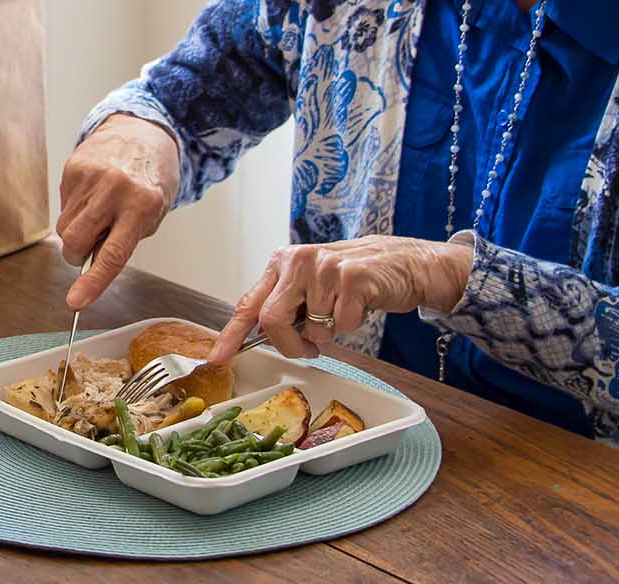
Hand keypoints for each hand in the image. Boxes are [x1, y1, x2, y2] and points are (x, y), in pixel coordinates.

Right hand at [56, 114, 179, 310]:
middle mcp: (115, 190)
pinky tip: (92, 196)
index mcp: (142, 206)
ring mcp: (91, 177)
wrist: (142, 132)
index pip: (112, 254)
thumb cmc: (151, 179)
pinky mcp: (73, 168)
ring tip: (98, 214)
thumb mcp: (152, 214)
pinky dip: (74, 210)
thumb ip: (124, 240)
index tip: (75, 303)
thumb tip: (90, 266)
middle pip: (76, 241)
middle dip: (76, 255)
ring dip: (76, 232)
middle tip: (88, 249)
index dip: (92, 283)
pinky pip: (63, 206)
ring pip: (65, 227)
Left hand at [208, 236, 471, 362]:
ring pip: (313, 328)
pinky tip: (359, 308)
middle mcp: (298, 261)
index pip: (249, 303)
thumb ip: (285, 306)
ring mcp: (325, 267)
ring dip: (329, 335)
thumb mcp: (310, 286)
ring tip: (341, 313)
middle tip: (307, 349)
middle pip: (272, 319)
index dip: (231, 334)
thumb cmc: (351, 280)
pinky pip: (342, 325)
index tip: (218, 358)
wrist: (400, 263)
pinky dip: (352, 327)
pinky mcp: (353, 277)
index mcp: (282, 264)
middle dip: (289, 345)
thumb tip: (258, 339)